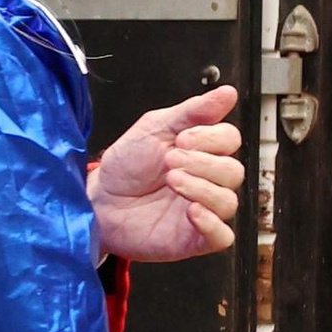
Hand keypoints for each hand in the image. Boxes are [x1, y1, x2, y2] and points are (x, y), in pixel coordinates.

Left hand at [89, 83, 244, 261]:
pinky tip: (190, 210)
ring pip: (229, 201)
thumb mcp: (154, 128)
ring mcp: (204, 209)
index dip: (211, 137)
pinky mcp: (194, 237)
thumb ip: (192, 111)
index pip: (230, 139)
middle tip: (170, 160)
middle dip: (202, 162)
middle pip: (233, 170)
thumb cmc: (126, 166)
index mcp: (202, 151)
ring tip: (171, 180)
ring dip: (201, 188)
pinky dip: (211, 223)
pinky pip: (222, 236)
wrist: (98, 201)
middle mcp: (207, 180)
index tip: (182, 138)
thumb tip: (227, 93)